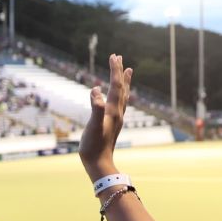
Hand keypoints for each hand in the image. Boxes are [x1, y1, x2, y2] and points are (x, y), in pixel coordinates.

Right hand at [78, 53, 131, 183]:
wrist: (99, 164)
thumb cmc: (93, 147)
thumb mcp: (93, 126)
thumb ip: (95, 108)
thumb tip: (96, 90)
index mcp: (113, 110)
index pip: (115, 86)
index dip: (115, 70)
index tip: (114, 56)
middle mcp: (118, 113)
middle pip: (122, 88)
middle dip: (120, 72)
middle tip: (119, 57)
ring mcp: (117, 119)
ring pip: (124, 96)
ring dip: (125, 82)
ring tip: (128, 71)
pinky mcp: (113, 125)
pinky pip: (120, 105)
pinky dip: (121, 95)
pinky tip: (117, 97)